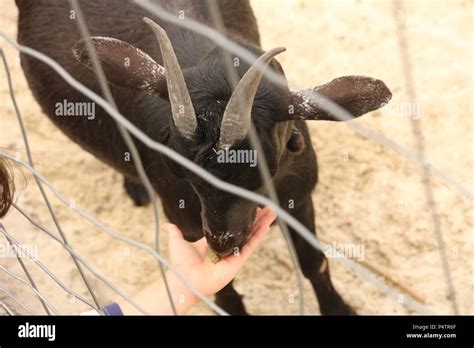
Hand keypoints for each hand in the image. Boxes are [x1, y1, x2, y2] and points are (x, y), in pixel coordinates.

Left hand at [117, 207, 276, 314]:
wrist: (185, 279)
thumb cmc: (181, 264)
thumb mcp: (177, 242)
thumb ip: (175, 233)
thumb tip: (167, 225)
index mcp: (214, 242)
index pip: (231, 227)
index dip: (240, 218)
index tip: (248, 207)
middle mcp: (226, 247)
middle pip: (245, 230)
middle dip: (256, 218)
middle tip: (265, 206)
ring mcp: (233, 254)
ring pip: (251, 236)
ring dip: (262, 224)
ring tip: (272, 212)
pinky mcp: (237, 261)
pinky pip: (250, 247)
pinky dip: (259, 236)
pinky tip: (266, 226)